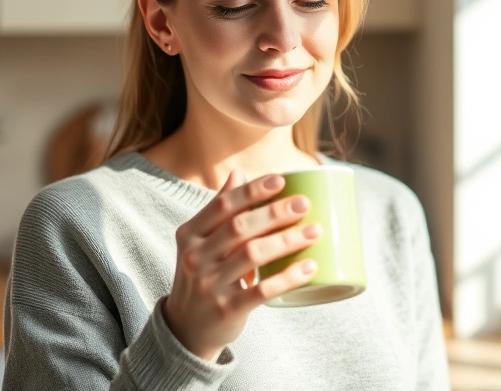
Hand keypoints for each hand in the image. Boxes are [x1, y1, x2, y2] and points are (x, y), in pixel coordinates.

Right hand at [162, 169, 322, 360]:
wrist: (185, 327)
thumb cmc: (202, 275)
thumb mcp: (200, 242)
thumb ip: (219, 209)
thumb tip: (239, 172)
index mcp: (190, 234)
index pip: (222, 206)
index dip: (252, 191)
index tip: (281, 180)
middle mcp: (195, 257)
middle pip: (240, 228)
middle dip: (275, 213)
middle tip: (304, 204)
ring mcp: (210, 284)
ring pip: (253, 255)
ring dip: (287, 240)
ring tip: (315, 231)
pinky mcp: (227, 309)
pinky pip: (262, 290)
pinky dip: (288, 278)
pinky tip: (310, 267)